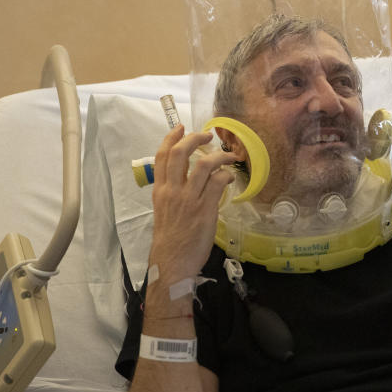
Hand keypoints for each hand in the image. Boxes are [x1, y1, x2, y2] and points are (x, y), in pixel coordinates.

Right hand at [148, 126, 238, 281]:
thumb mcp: (164, 211)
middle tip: (208, 136)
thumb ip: (172, 194)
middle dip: (195, 139)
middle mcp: (172, 191)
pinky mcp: (205, 209)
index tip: (181, 128)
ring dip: (220, 156)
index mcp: (160, 191)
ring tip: (229, 155)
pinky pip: (218, 182)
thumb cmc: (170, 240)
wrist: (172, 262)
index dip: (171, 138)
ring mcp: (189, 199)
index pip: (162, 157)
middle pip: (180, 154)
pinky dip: (226, 174)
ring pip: (204, 164)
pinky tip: (230, 177)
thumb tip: (187, 181)